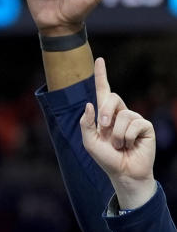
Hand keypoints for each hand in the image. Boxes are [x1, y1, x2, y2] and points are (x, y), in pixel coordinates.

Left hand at [80, 57, 155, 208]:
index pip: (103, 92)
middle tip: (105, 129)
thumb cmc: (106, 158)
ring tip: (120, 145)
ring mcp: (134, 119)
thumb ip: (86, 124)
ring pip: (123, 116)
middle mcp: (120, 114)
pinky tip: (130, 145)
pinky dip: (128, 137)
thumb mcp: (89, 142)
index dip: (101, 76)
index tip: (99, 60)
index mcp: (105, 115)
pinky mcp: (145, 126)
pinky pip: (134, 124)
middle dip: (106, 113)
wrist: (123, 172)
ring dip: (117, 135)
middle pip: (112, 98)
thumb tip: (89, 104)